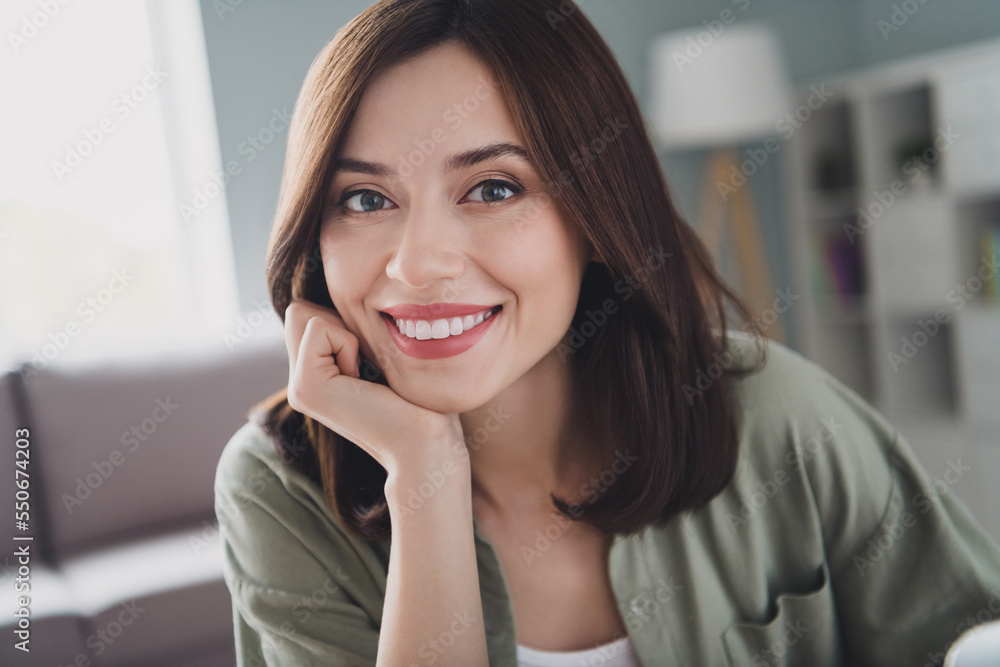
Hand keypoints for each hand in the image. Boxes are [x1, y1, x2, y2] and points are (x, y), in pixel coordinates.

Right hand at [283, 299, 465, 476]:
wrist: (425, 442)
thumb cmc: (418, 398)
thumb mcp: (380, 353)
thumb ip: (350, 331)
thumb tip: (333, 293)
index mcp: (315, 374)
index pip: (307, 312)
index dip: (345, 322)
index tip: (372, 362)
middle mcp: (299, 382)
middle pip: (299, 310)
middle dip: (340, 323)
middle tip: (368, 367)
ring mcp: (298, 388)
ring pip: (303, 313)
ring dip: (346, 333)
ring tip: (366, 375)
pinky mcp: (304, 388)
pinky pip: (319, 327)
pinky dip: (349, 343)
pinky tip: (362, 381)